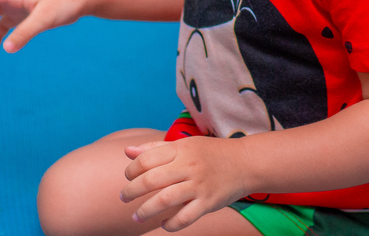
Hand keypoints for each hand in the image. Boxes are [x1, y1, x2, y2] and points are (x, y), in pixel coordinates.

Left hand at [119, 137, 251, 231]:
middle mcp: (189, 166)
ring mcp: (199, 185)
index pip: (147, 159)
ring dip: (145, 211)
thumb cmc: (211, 153)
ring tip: (136, 216)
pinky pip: (185, 218)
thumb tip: (127, 152)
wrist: (246, 162)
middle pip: (151, 180)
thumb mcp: (185, 145)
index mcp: (181, 149)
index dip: (131, 170)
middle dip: (131, 191)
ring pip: (165, 200)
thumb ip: (156, 149)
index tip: (127, 178)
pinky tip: (164, 224)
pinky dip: (171, 224)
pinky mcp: (208, 203)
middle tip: (123, 198)